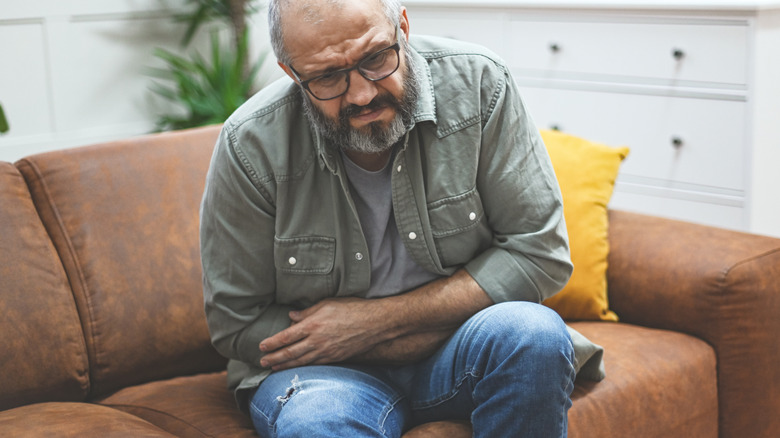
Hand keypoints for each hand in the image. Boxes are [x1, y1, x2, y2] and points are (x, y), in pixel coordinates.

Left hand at [258, 298, 390, 370]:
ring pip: (300, 361)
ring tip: (273, 368)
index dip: (272, 343)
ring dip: (284, 365)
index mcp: (313, 324)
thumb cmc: (352, 308)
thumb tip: (291, 316)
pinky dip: (302, 367)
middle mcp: (317, 340)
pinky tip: (295, 368)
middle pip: (290, 352)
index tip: (261, 346)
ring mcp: (326, 351)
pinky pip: (314, 364)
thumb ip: (307, 311)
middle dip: (274, 358)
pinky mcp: (334, 358)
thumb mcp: (327, 303)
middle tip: (262, 362)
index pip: (286, 336)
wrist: (374, 323)